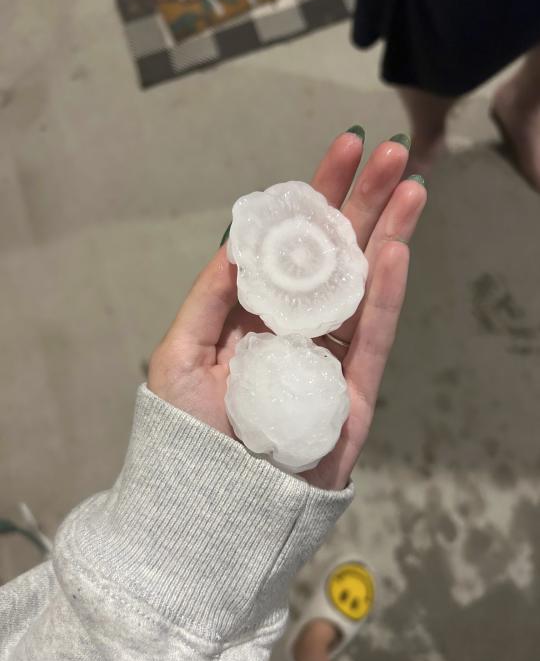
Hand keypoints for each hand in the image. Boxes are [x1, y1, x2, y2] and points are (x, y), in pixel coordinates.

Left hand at [148, 131, 426, 489]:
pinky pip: (370, 340)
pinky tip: (396, 252)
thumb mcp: (179, 356)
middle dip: (362, 204)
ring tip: (410, 187)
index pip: (292, 247)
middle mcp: (296, 330)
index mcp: (256, 315)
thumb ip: (209, 300)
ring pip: (362, 290)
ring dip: (388, 237)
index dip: (316, 199)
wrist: (210, 509)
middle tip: (389, 152)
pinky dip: (383, 298)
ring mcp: (328, 361)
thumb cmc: (185, 435)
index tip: (339, 150)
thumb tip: (237, 245)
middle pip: (335, 257)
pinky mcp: (353, 396)